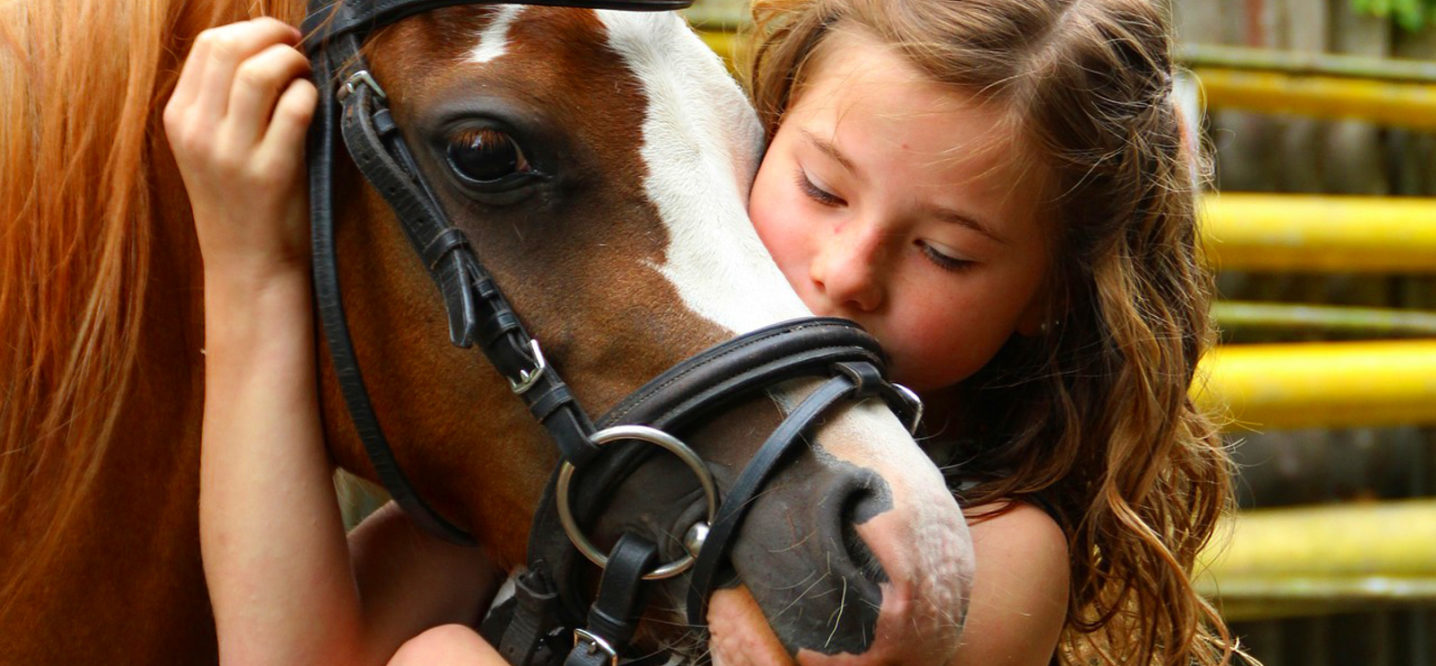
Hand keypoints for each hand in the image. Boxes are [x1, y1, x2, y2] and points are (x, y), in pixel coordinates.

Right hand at [164, 17, 316, 285]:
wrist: (247, 266)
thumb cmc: (239, 202)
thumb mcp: (209, 148)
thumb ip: (222, 101)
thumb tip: (261, 46)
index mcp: (179, 118)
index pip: (208, 45)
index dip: (250, 30)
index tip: (277, 38)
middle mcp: (198, 132)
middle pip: (229, 48)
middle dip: (272, 35)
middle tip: (297, 46)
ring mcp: (231, 154)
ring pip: (260, 72)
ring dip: (293, 61)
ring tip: (305, 75)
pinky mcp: (270, 173)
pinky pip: (294, 109)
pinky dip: (309, 95)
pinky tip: (313, 105)